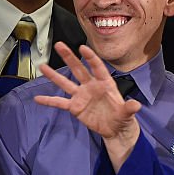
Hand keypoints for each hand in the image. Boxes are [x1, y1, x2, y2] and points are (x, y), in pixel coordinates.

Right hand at [35, 42, 140, 168]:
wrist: (115, 129)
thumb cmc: (122, 117)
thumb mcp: (127, 113)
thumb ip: (129, 108)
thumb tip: (136, 105)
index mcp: (105, 83)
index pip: (97, 67)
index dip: (90, 58)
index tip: (82, 48)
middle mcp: (91, 86)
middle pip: (78, 69)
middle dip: (69, 57)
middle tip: (59, 45)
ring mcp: (81, 96)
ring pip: (66, 83)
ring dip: (54, 75)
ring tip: (42, 66)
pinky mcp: (75, 107)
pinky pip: (60, 103)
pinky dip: (49, 101)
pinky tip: (37, 98)